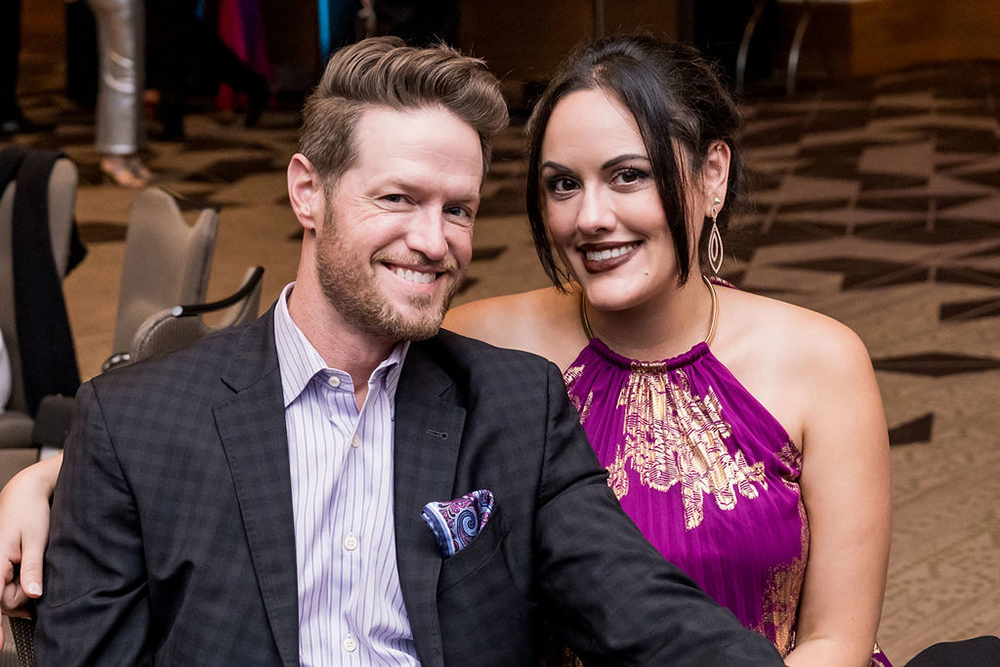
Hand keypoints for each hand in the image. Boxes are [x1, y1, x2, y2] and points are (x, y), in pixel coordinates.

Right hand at [0, 455, 60, 649]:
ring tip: (33, 562)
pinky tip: (29, 577)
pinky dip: (19, 585)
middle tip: (38, 572)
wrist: (24, 491)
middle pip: (4, 601)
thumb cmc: (31, 511)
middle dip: (23, 595)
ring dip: (22, 588)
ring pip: (5, 595)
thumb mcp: (38, 540)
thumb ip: (33, 569)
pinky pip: (5, 586)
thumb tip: (34, 596)